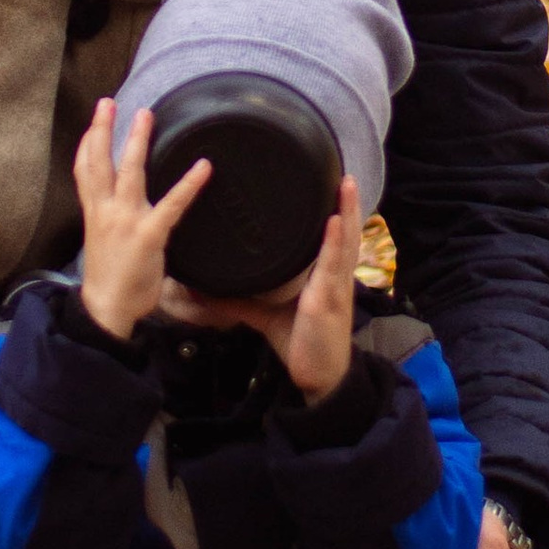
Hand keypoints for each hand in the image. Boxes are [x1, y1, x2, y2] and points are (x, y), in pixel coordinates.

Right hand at [74, 98, 210, 341]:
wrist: (106, 309)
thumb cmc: (109, 278)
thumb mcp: (103, 242)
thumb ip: (114, 220)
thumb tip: (128, 209)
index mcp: (94, 213)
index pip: (84, 171)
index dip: (87, 144)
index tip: (93, 122)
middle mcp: (105, 211)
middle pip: (100, 162)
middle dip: (103, 130)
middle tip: (109, 102)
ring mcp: (125, 220)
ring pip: (130, 172)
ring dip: (137, 142)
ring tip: (145, 116)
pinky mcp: (148, 234)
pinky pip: (172, 204)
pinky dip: (188, 184)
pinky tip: (203, 167)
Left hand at [163, 178, 361, 402]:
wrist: (318, 377)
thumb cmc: (300, 342)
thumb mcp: (263, 315)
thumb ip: (237, 298)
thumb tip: (201, 289)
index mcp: (322, 276)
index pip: (329, 237)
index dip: (334, 212)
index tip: (330, 184)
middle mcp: (332, 276)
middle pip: (344, 231)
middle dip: (346, 202)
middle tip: (343, 171)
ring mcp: (334, 287)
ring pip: (344, 242)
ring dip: (347, 211)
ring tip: (346, 184)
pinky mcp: (329, 300)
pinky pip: (332, 267)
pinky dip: (334, 242)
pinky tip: (335, 222)